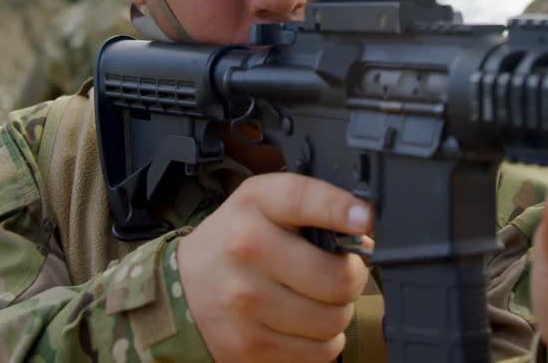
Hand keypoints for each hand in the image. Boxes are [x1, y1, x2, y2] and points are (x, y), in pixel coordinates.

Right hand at [177, 173, 372, 362]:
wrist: (183, 288)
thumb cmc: (237, 242)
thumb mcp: (264, 203)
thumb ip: (313, 206)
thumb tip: (363, 234)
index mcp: (255, 204)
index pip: (303, 199)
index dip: (341, 210)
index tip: (364, 220)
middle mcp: (246, 249)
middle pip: (337, 278)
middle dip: (352, 277)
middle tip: (341, 273)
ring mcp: (245, 302)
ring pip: (333, 320)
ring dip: (338, 312)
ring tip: (318, 300)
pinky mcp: (248, 346)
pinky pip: (319, 352)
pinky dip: (323, 341)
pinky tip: (304, 324)